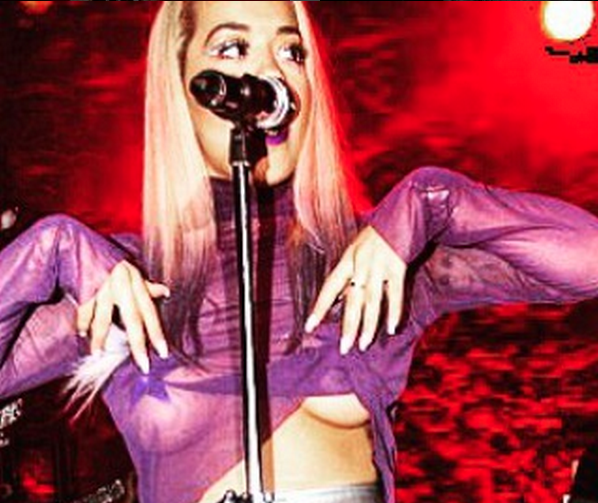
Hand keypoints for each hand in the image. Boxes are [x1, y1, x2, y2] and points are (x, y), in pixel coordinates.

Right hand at [76, 260, 169, 373]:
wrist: (85, 245)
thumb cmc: (113, 262)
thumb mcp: (133, 272)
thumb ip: (147, 286)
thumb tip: (167, 292)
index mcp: (137, 284)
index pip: (150, 313)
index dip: (157, 333)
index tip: (163, 352)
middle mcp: (123, 287)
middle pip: (132, 319)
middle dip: (138, 344)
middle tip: (143, 365)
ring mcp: (103, 288)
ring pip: (103, 318)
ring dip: (100, 338)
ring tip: (98, 354)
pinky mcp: (84, 288)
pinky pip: (84, 310)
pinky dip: (82, 323)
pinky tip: (82, 334)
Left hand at [305, 226, 405, 353]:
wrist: (402, 211)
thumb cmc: (378, 233)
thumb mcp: (357, 249)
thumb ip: (348, 272)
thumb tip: (339, 297)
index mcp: (347, 259)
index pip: (329, 287)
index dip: (320, 307)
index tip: (309, 326)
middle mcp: (360, 264)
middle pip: (352, 300)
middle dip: (348, 326)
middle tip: (344, 348)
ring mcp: (379, 265)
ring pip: (372, 301)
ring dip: (368, 325)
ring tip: (363, 344)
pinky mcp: (398, 266)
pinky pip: (395, 294)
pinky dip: (394, 311)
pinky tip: (390, 328)